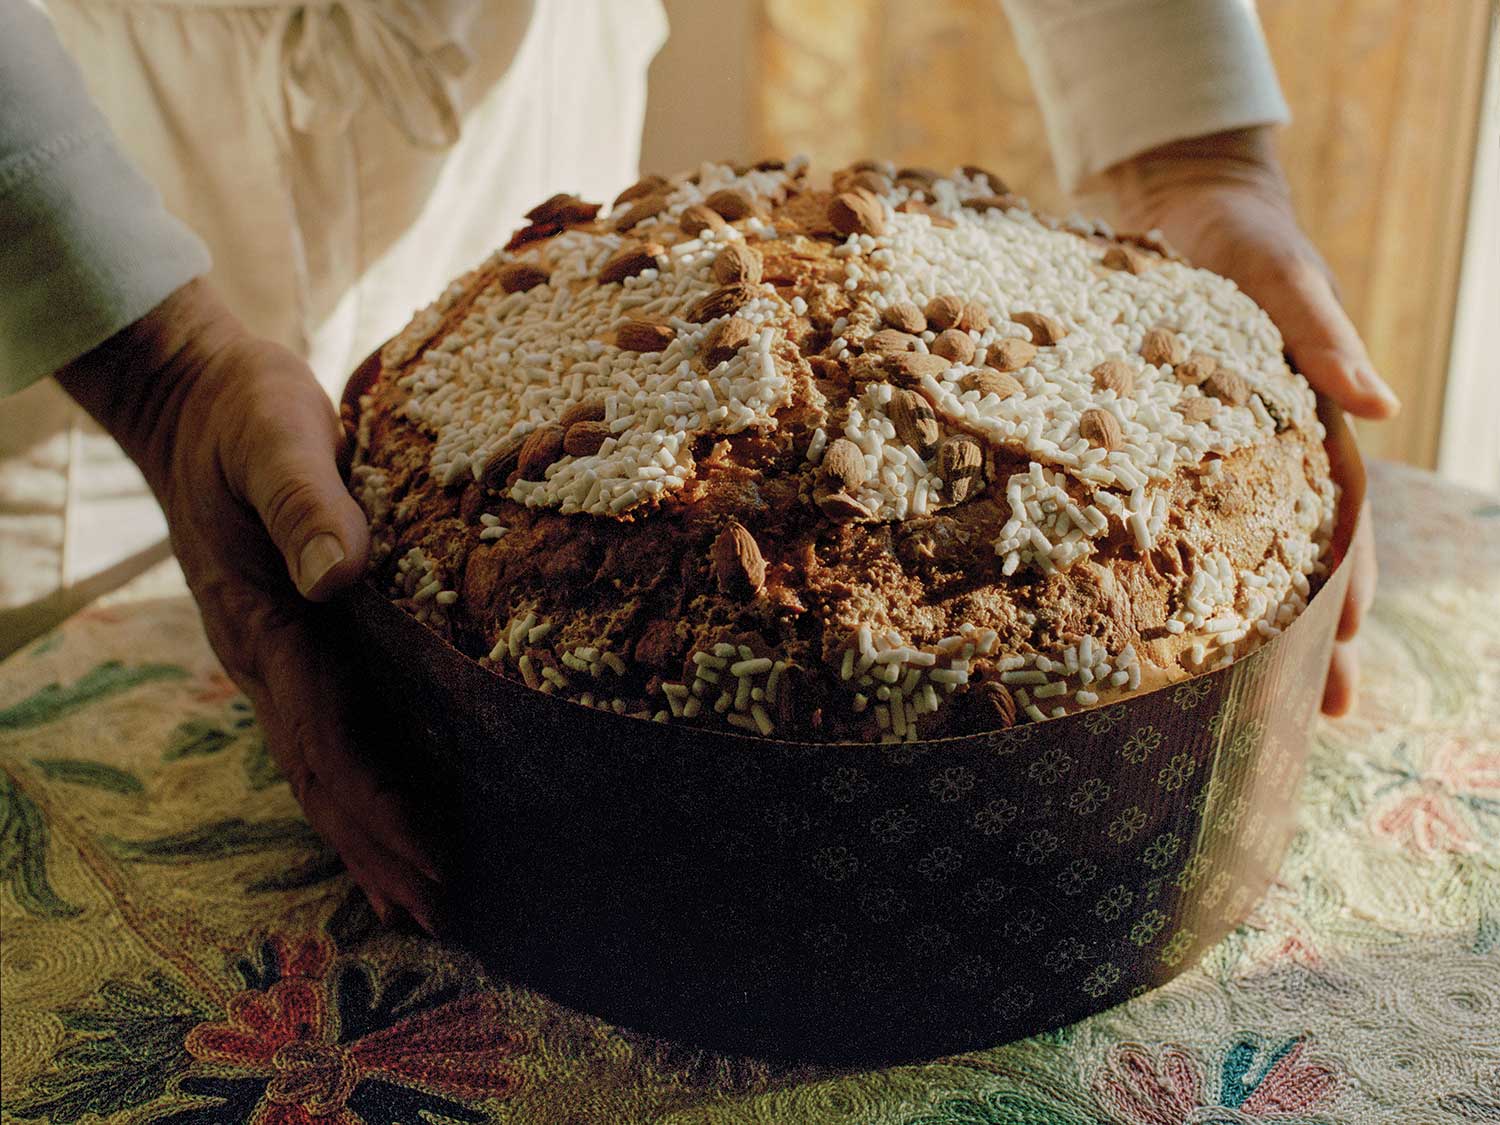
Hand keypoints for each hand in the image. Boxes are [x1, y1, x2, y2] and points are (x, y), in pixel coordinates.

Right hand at [58, 280, 443, 929]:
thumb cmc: (244, 411)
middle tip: (438, 914)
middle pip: (320, 775)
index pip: (325, 739)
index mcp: (262, 624)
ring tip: (413, 895)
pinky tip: (387, 805)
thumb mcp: (276, 436)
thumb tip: (338, 576)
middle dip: (375, 846)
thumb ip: (305, 500)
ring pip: (318, 763)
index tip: (429, 859)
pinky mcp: (290, 635)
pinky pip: (322, 727)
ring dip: (364, 831)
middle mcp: (263, 656)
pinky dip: (355, 781)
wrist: (192, 397)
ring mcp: (271, 652)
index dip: (376, 804)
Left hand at [1105, 127, 1394, 716]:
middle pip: (1293, 559)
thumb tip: (1383, 409)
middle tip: (1299, 722)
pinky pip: (1162, 510)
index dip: (1340, 601)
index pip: (1338, 533)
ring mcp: (1213, 451)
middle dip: (1303, 638)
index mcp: (1311, 432)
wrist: (1181, 204)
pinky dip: (1162, 562)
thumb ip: (1325, 338)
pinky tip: (1138, 613)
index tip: (1335, 672)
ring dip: (1237, 618)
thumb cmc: (1247, 238)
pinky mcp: (1157, 438)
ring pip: (1231, 549)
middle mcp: (1267, 455)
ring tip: (1227, 695)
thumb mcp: (1286, 279)